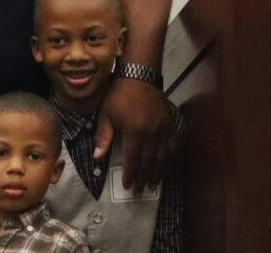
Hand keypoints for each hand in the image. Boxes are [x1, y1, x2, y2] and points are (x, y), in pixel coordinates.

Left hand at [95, 78, 173, 194]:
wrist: (139, 77)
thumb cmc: (117, 95)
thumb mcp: (105, 114)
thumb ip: (103, 137)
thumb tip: (97, 157)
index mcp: (134, 131)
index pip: (133, 159)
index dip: (131, 174)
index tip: (128, 186)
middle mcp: (152, 133)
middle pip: (149, 162)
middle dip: (143, 178)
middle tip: (139, 191)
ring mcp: (164, 129)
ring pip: (163, 157)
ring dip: (158, 172)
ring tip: (152, 185)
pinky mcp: (171, 124)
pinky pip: (173, 146)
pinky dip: (170, 159)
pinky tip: (166, 167)